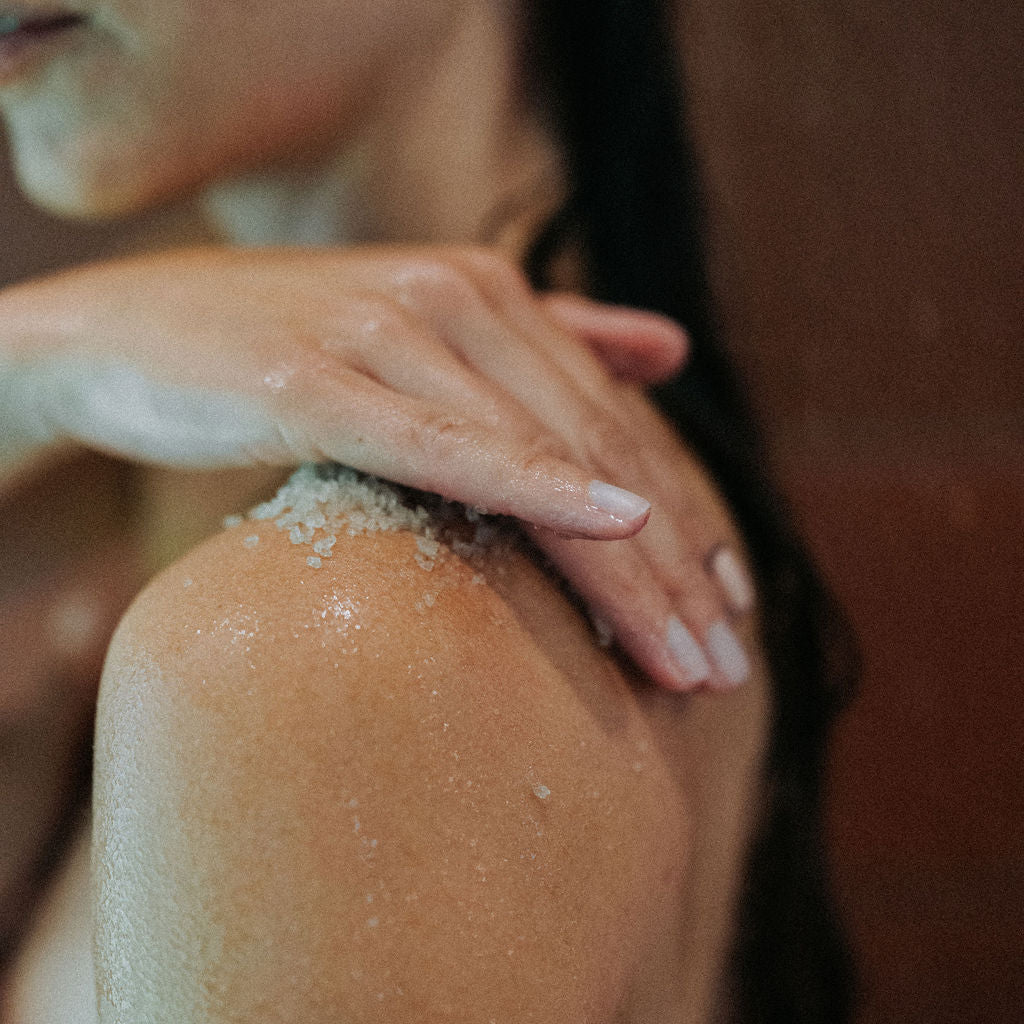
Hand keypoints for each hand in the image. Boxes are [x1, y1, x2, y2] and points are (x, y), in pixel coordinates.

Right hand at [0, 245, 753, 690]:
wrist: (125, 327)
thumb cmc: (279, 350)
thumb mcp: (419, 339)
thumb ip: (550, 336)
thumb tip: (669, 349)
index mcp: (487, 291)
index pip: (613, 425)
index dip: (683, 520)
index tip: (730, 607)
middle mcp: (452, 299)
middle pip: (596, 449)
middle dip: (674, 567)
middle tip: (728, 664)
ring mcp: (381, 333)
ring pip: (540, 457)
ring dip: (627, 566)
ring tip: (686, 659)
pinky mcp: (310, 381)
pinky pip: (439, 442)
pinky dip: (531, 482)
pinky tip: (610, 526)